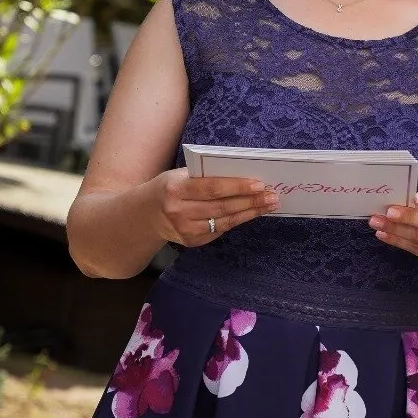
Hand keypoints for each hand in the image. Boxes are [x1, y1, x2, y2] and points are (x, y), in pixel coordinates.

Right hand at [154, 169, 278, 247]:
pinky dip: (237, 220)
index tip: (259, 184)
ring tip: (269, 205)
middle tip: (272, 195)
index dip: (237, 187)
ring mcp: (186, 230)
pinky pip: (220, 230)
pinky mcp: (192, 242)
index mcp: (176, 189)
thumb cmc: (168, 188)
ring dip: (250, 212)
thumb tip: (241, 175)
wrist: (144, 215)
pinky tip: (252, 213)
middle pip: (222, 207)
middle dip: (251, 201)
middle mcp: (179, 212)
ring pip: (225, 221)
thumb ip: (204, 177)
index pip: (212, 188)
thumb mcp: (179, 176)